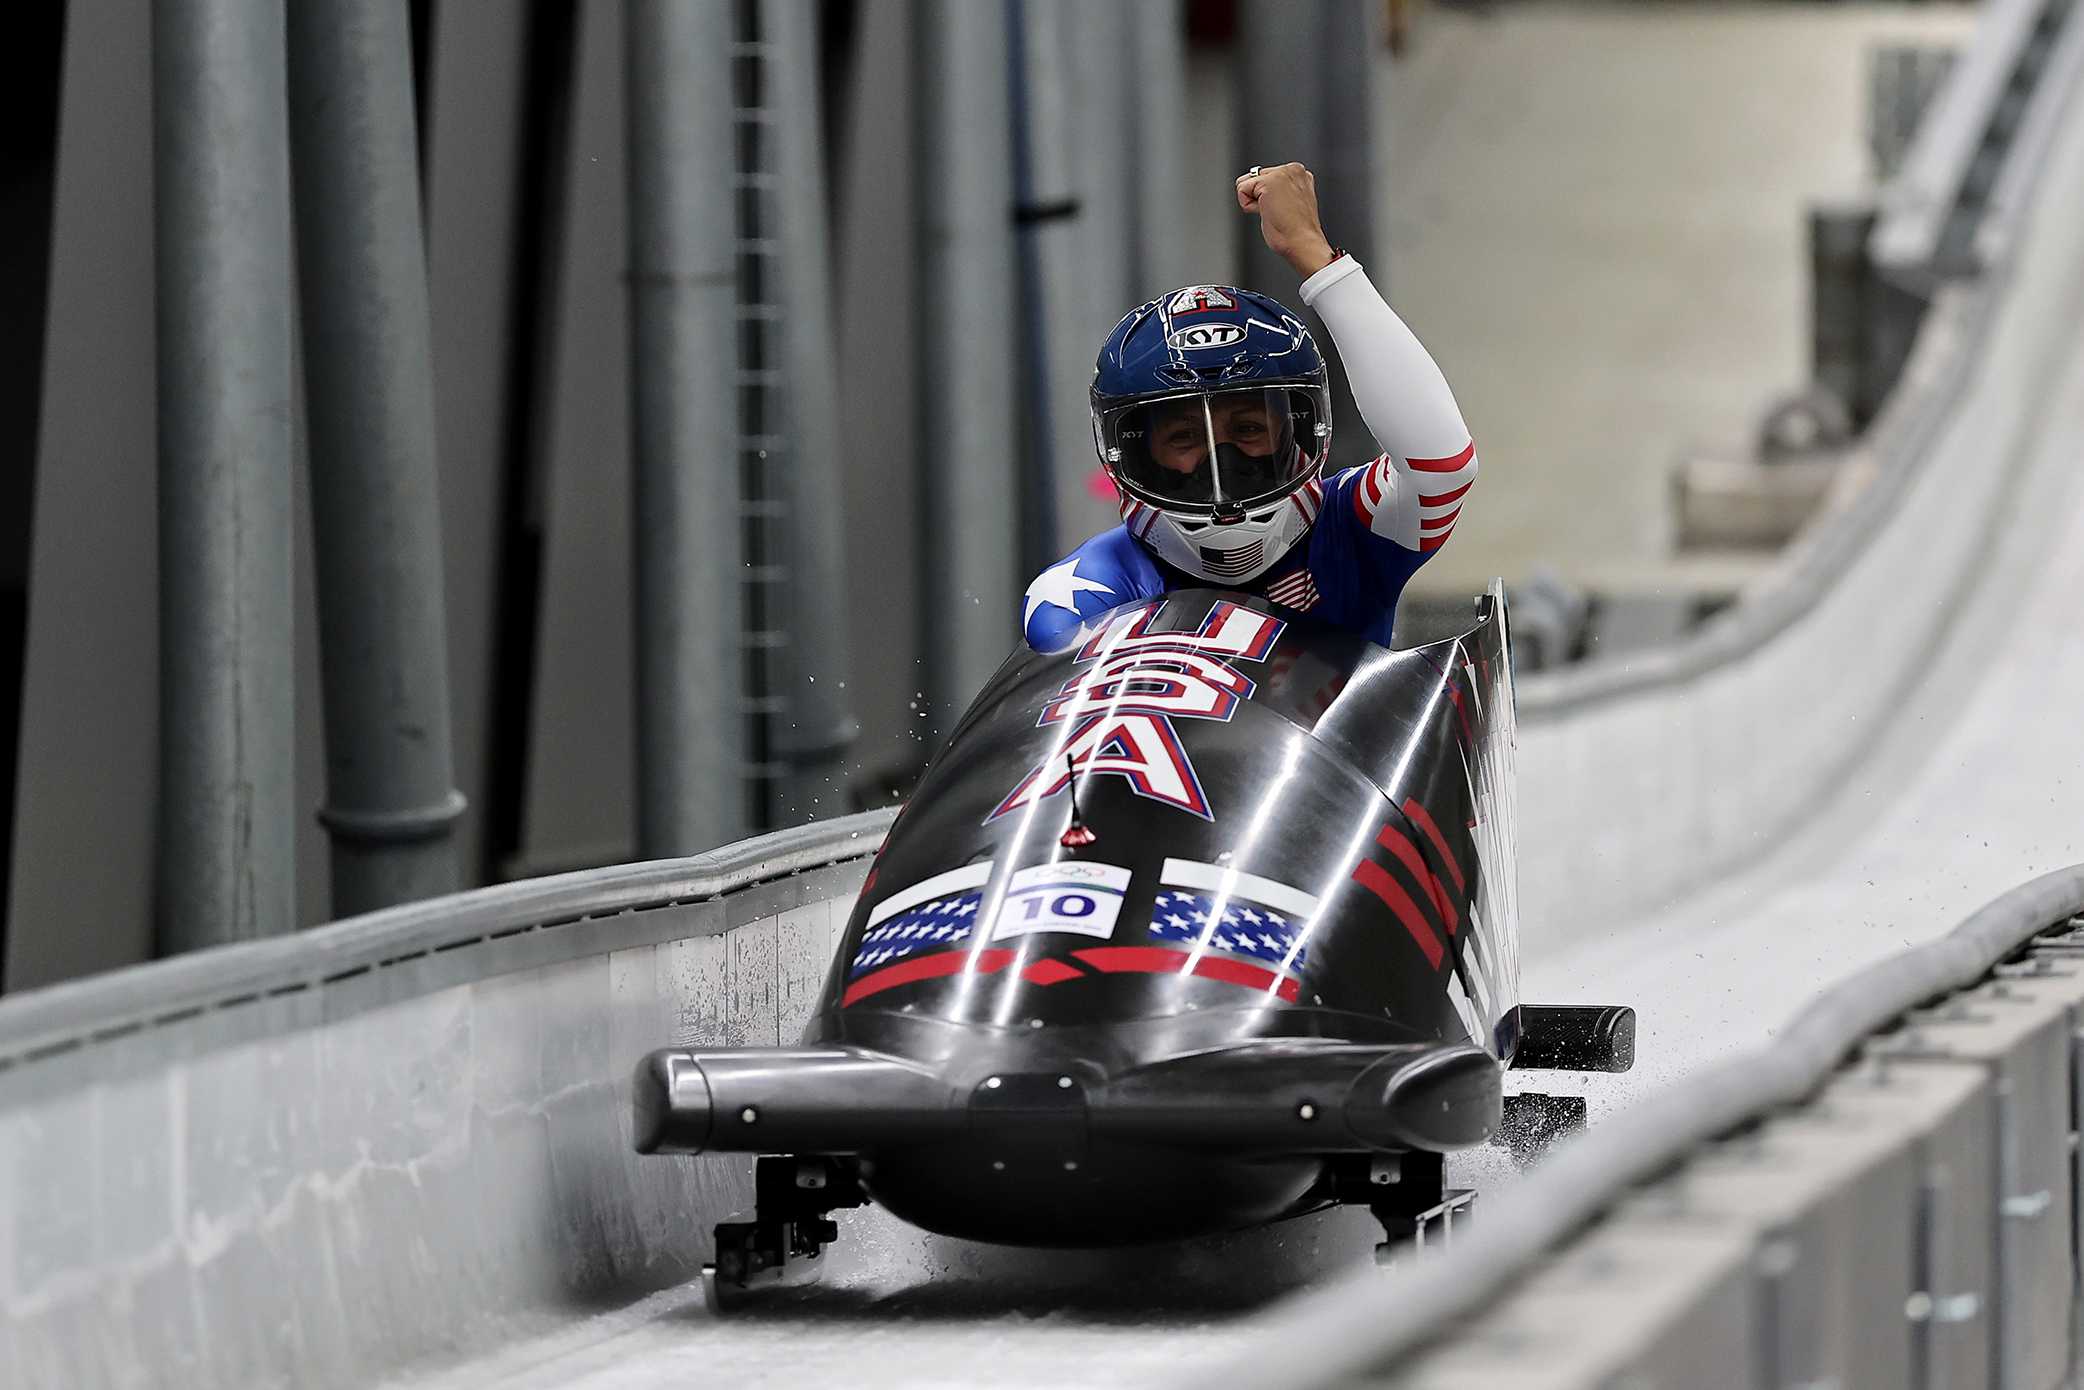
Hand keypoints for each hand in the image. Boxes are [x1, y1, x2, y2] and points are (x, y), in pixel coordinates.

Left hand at [1236, 162, 1337, 278]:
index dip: (1267, 199)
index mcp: (1299, 173)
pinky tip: (1268, 212)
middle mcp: (1292, 169)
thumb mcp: (1289, 203)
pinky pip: (1241, 190)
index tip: (1286, 210)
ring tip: (1275, 212)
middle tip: (1280, 213)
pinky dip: (1249, 206)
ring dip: (1255, 202)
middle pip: (1253, 178)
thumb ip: (1277, 190)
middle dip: (1260, 199)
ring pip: (1246, 183)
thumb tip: (1259, 191)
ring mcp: (1281, 173)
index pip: (1264, 177)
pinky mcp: (1268, 182)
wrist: (1303, 243)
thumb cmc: (1297, 232)